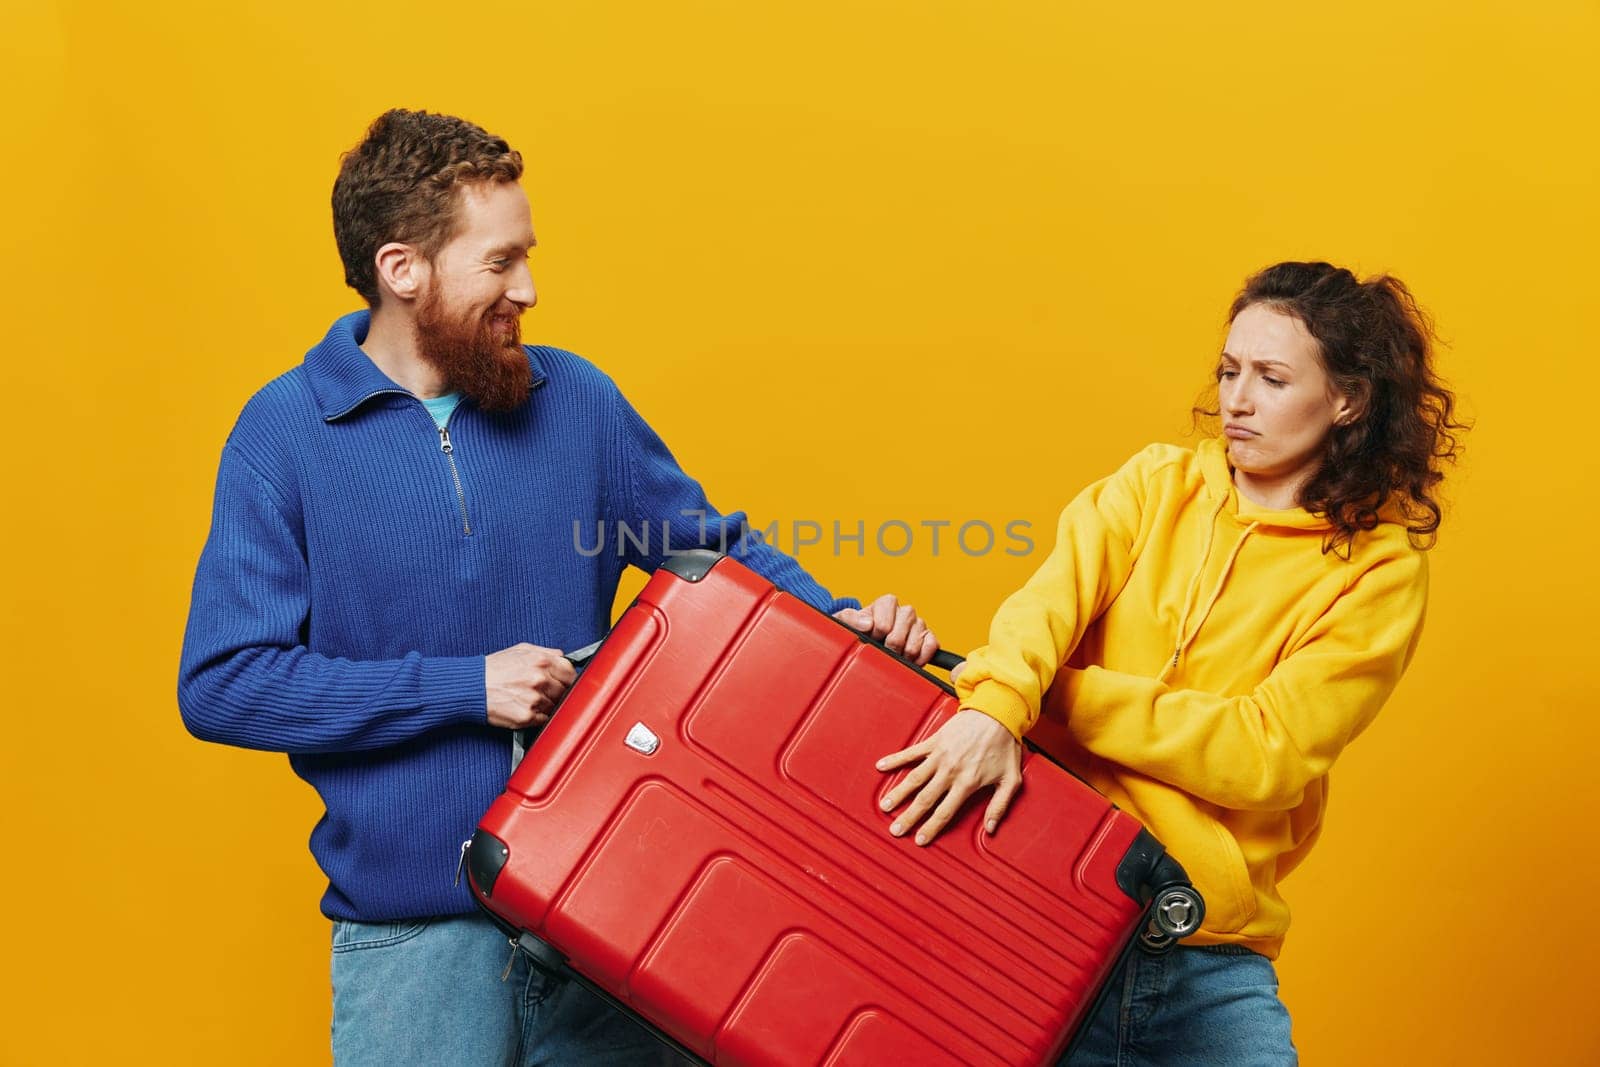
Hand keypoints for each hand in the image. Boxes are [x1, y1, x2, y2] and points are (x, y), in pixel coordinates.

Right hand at [485, 643, 577, 729]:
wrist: (471, 686)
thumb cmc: (493, 669)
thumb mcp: (520, 650)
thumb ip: (545, 652)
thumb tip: (562, 656)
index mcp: (541, 661)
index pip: (571, 673)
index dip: (568, 679)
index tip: (563, 682)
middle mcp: (540, 679)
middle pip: (566, 691)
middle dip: (558, 692)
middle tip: (545, 692)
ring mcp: (534, 699)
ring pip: (556, 706)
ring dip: (547, 705)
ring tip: (530, 700)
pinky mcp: (526, 717)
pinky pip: (544, 720)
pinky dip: (539, 717)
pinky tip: (526, 709)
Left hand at [834, 594, 938, 665]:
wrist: (866, 645)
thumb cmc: (856, 632)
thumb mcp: (844, 623)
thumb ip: (849, 618)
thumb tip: (867, 623)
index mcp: (886, 604)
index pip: (886, 615)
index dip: (878, 630)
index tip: (872, 636)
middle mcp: (904, 612)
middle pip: (901, 630)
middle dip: (890, 646)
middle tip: (883, 650)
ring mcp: (918, 625)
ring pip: (916, 640)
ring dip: (904, 654)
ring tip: (894, 657)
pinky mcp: (929, 638)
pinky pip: (932, 646)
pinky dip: (921, 657)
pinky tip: (910, 661)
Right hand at [875, 709, 1022, 844]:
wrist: (998, 712)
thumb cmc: (1005, 744)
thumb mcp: (1011, 779)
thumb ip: (1000, 806)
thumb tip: (990, 828)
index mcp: (968, 783)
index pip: (945, 812)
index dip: (931, 828)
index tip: (919, 840)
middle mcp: (950, 771)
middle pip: (925, 800)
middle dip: (908, 817)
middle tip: (895, 830)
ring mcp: (940, 755)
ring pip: (914, 779)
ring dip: (898, 794)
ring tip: (884, 806)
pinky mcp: (934, 741)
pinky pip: (911, 753)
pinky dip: (895, 760)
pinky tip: (881, 767)